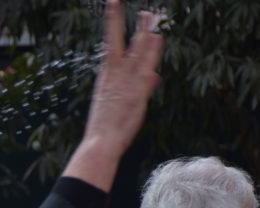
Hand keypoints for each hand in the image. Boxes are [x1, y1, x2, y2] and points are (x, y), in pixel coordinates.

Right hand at [85, 1, 162, 154]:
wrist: (101, 142)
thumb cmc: (106, 128)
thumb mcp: (119, 103)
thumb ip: (140, 86)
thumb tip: (155, 74)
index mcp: (106, 77)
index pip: (111, 44)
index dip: (113, 23)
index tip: (114, 6)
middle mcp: (116, 75)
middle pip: (125, 43)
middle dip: (133, 25)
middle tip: (144, 10)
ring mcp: (126, 82)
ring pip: (138, 52)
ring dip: (146, 34)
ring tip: (152, 18)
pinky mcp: (137, 91)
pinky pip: (147, 68)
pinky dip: (152, 54)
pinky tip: (157, 40)